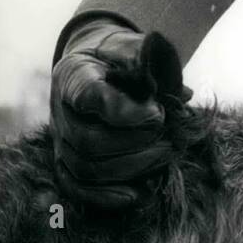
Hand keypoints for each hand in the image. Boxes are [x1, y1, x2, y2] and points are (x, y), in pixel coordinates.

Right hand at [50, 20, 189, 210]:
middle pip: (89, 140)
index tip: (158, 112)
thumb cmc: (124, 57)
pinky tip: (139, 194)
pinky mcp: (67, 160)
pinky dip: (106, 196)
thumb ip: (156, 65)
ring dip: (131, 168)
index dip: (124, 111)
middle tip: (169, 135)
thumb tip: (182, 94)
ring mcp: (61, 138)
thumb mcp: (137, 47)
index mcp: (75, 74)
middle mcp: (61, 108)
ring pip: (86, 167)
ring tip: (165, 155)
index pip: (89, 96)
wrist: (100, 63)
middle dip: (135, 143)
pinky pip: (78, 187)